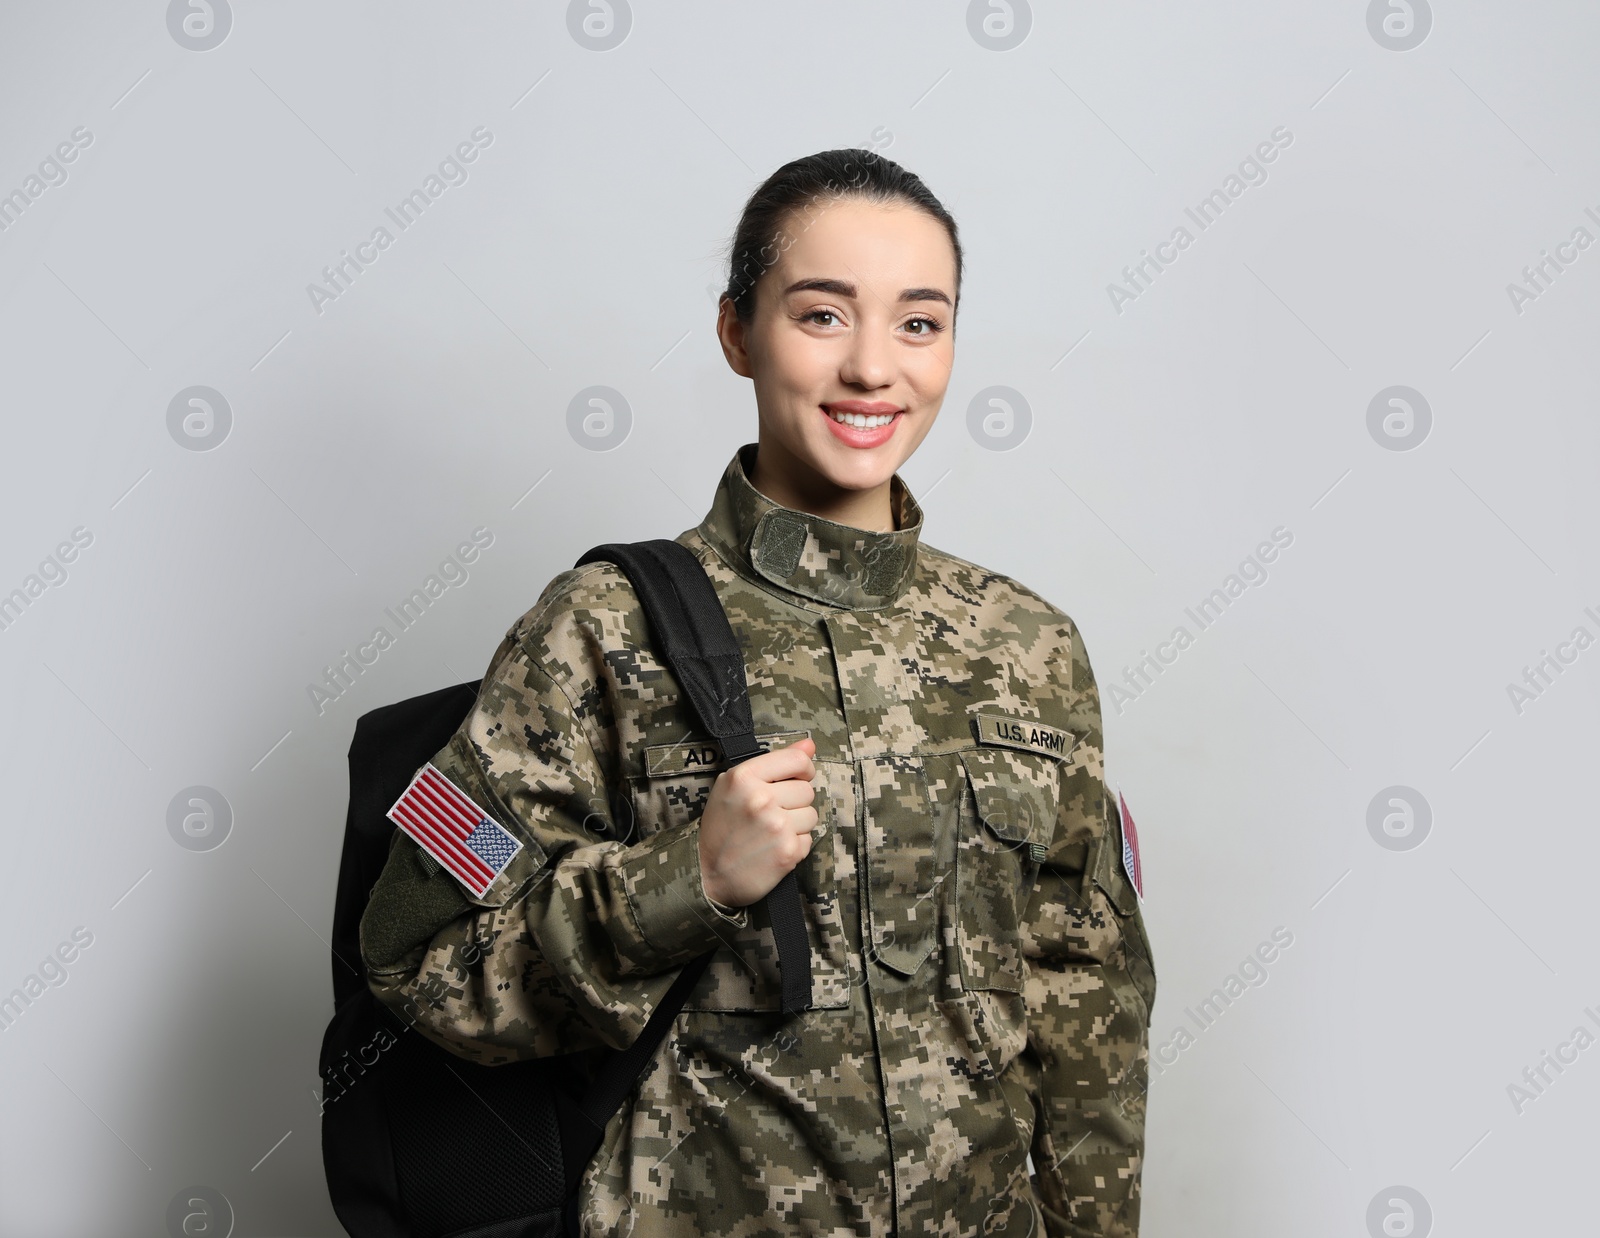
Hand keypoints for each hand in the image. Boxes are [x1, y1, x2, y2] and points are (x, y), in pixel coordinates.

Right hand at [697, 737, 817, 908]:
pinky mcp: (787, 852)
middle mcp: (761, 799)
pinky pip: (808, 840)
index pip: (797, 760)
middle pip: (807, 790)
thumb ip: (774, 762)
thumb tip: (810, 745)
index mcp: (744, 777)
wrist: (705, 874)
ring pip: (812, 815)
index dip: (804, 769)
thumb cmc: (720, 828)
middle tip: (771, 814)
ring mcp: (776, 826)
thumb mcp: (734, 785)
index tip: (798, 779)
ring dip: (797, 825)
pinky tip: (773, 848)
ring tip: (771, 833)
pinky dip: (794, 845)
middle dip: (794, 802)